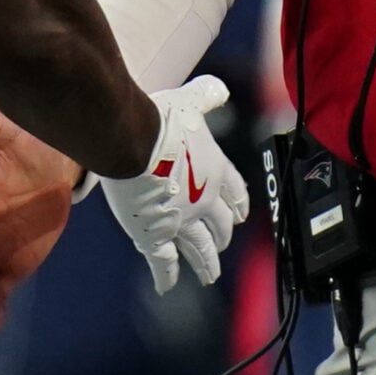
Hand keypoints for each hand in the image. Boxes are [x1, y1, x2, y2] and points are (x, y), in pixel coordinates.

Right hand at [101, 75, 250, 293]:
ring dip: (205, 262)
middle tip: (222, 244)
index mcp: (215, 170)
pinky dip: (166, 275)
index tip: (242, 215)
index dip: (239, 204)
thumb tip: (220, 88)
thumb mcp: (189, 101)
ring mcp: (181, 221)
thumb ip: (206, 95)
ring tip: (209, 275)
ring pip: (199, 248)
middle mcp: (203, 199)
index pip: (235, 192)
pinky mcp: (154, 236)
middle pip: (219, 224)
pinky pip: (163, 261)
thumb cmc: (160, 120)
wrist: (133, 142)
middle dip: (222, 235)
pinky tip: (168, 286)